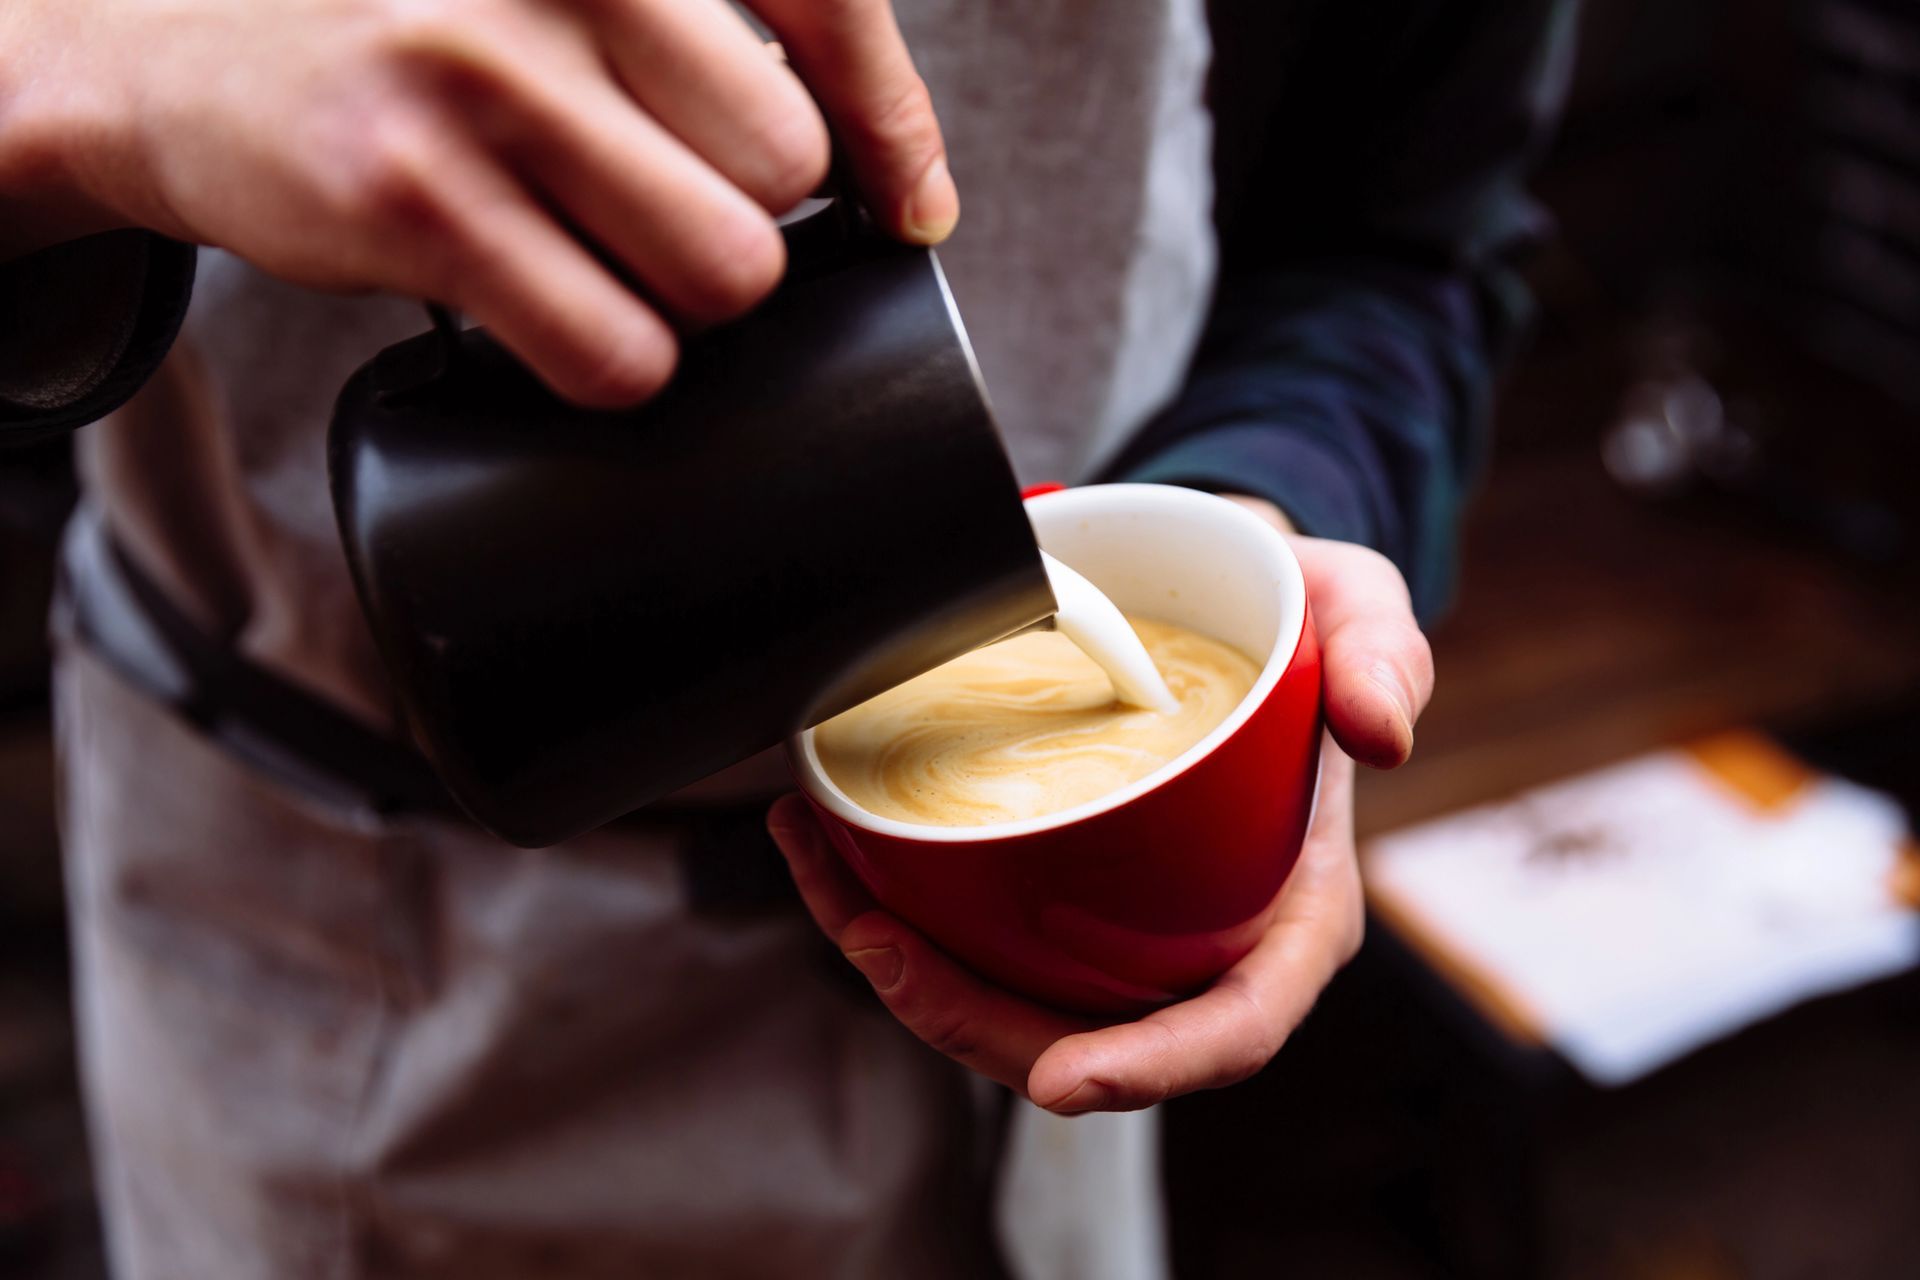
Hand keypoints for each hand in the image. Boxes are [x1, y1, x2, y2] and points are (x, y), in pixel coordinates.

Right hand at [0, 0, 955, 405]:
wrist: (180, 53)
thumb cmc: (417, 30)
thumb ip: (707, 45)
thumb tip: (904, 187)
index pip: (829, 5)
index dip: (892, 124)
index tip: (909, 204)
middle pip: (785, 169)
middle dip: (746, 221)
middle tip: (655, 212)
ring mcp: (479, 71)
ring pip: (723, 270)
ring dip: (679, 302)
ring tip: (592, 257)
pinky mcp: (411, 193)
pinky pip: (615, 350)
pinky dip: (606, 362)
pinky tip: (543, 308)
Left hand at [768, 498, 1433, 1111]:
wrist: (1230, 603)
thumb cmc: (1299, 625)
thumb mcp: (1363, 613)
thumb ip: (1386, 656)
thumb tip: (1381, 733)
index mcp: (1289, 917)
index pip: (1233, 1028)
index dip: (1151, 1069)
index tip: (1069, 1079)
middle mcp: (1200, 946)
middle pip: (1087, 1043)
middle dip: (973, 1024)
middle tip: (883, 947)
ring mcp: (1121, 932)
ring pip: (1010, 1002)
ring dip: (908, 972)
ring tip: (832, 889)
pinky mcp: (1056, 896)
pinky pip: (974, 938)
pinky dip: (893, 908)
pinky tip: (828, 845)